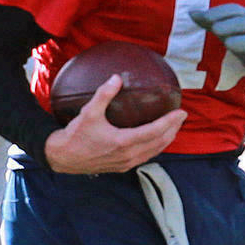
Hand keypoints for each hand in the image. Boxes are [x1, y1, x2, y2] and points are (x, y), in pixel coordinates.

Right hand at [44, 75, 186, 173]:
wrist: (62, 158)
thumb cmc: (75, 135)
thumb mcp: (89, 112)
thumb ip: (104, 94)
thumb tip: (117, 77)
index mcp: (123, 142)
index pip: (155, 131)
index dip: (170, 121)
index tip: (181, 112)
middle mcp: (128, 155)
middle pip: (160, 142)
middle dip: (173, 129)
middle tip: (182, 116)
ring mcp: (126, 163)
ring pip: (155, 151)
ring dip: (167, 139)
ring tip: (175, 126)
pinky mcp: (123, 167)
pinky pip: (146, 156)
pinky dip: (156, 147)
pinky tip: (158, 139)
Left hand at [190, 4, 244, 81]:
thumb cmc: (242, 39)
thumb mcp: (227, 30)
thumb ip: (210, 22)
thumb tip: (191, 12)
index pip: (236, 10)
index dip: (221, 12)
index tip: (205, 16)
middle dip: (232, 24)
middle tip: (215, 29)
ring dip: (244, 41)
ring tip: (228, 44)